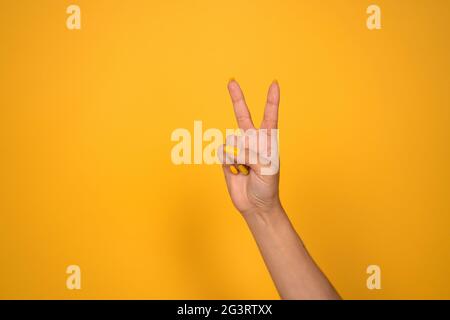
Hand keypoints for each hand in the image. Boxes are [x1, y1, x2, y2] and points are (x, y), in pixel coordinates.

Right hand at [222, 79, 281, 217]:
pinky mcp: (226, 158)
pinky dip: (230, 163)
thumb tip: (233, 147)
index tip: (274, 84)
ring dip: (239, 157)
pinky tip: (237, 171)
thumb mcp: (267, 167)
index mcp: (268, 140)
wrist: (255, 204)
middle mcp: (252, 141)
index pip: (270, 116)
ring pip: (232, 141)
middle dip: (237, 98)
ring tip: (247, 170)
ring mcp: (238, 149)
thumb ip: (251, 152)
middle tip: (231, 81)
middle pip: (243, 115)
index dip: (271, 100)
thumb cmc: (267, 185)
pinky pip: (223, 152)